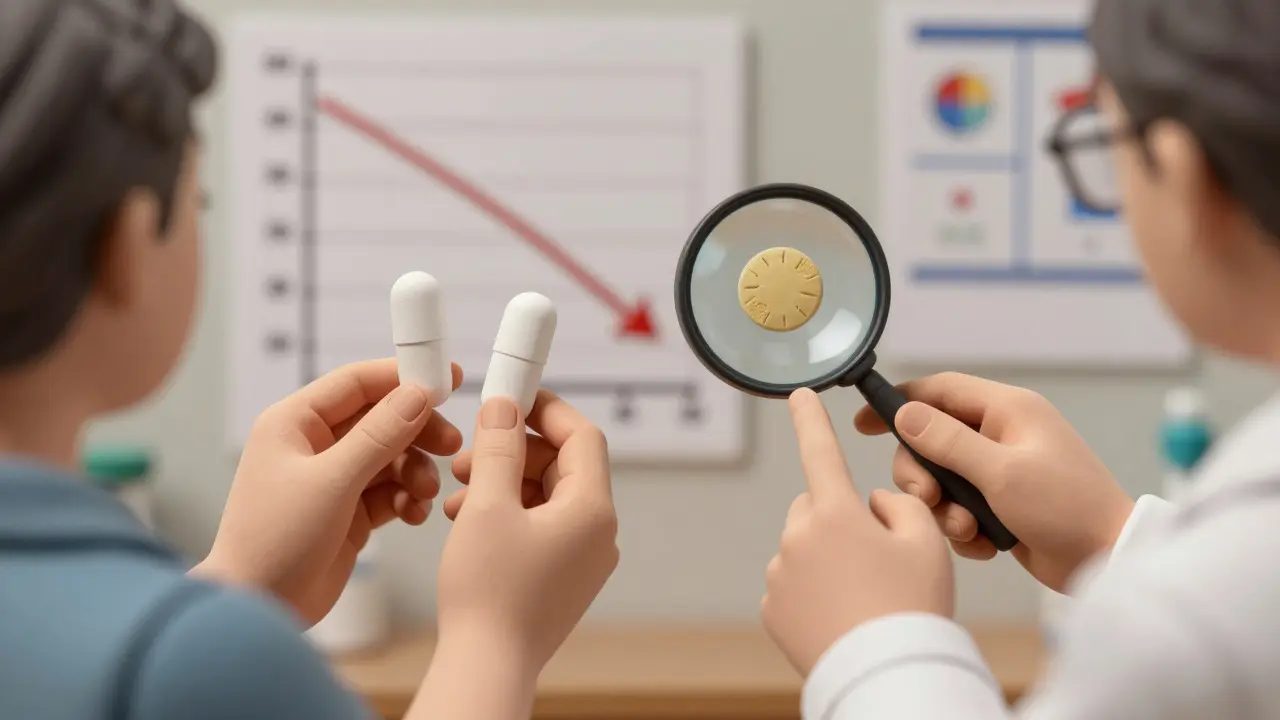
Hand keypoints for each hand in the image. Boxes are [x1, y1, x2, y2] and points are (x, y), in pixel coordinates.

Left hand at [195, 359, 463, 624]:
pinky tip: (414, 513)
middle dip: (417, 430)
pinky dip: (406, 498)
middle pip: (380, 419)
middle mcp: (313, 445)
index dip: (403, 377)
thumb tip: (419, 394)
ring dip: (415, 470)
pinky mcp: (347, 512)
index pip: (357, 383)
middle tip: (451, 444)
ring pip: (389, 456)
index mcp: (295, 423)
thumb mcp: (333, 481)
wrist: (258, 609)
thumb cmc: (276, 540)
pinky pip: (388, 490)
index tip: (448, 377)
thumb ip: (379, 435)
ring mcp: (331, 479)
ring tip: (426, 492)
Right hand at [437, 391, 618, 672]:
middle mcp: (598, 534)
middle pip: (563, 465)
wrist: (486, 667)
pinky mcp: (564, 578)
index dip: (546, 409)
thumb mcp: (486, 505)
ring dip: (503, 483)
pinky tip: (467, 521)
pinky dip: (508, 514)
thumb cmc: (488, 594)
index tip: (512, 396)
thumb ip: (497, 448)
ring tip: (457, 494)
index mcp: (592, 510)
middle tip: (468, 454)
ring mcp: (583, 559)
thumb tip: (504, 407)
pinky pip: (542, 527)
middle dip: (513, 452)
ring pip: (547, 497)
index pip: (582, 435)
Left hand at [762, 389, 952, 676]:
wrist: (889, 675)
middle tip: (877, 556)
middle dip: (838, 518)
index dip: (810, 418)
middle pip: (815, 507)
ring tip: (864, 595)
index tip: (799, 394)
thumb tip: (873, 504)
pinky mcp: (772, 609)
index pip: (819, 450)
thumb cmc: (914, 607)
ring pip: (803, 548)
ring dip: (826, 558)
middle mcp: (797, 537)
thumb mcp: (928, 543)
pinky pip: (793, 585)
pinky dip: (813, 593)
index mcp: (835, 512)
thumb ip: (903, 506)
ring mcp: (779, 574)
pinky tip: (842, 614)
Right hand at [854, 372, 1134, 591]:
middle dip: (923, 473)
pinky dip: (965, 528)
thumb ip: (948, 441)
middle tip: (928, 498)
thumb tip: (904, 413)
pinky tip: (985, 544)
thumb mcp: (1001, 472)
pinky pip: (960, 508)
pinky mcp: (1002, 504)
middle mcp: (1002, 434)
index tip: (863, 422)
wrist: (1108, 560)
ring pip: (942, 479)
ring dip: (945, 508)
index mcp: (1008, 411)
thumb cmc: (1065, 507)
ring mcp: (1002, 470)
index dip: (899, 401)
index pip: (939, 390)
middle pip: (932, 441)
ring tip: (967, 529)